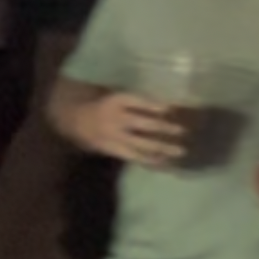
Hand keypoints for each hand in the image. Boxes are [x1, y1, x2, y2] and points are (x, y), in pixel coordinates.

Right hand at [69, 90, 190, 167]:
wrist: (76, 122)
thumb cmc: (103, 106)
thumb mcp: (115, 97)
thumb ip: (137, 101)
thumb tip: (170, 105)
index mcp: (114, 101)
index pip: (136, 102)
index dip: (152, 105)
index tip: (170, 109)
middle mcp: (114, 119)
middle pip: (142, 124)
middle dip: (163, 128)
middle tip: (182, 131)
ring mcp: (114, 136)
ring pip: (141, 144)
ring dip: (162, 148)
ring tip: (180, 151)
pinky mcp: (113, 150)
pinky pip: (134, 157)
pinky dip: (150, 160)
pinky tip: (165, 162)